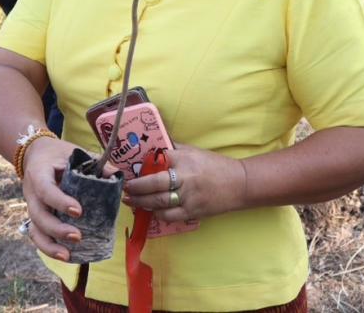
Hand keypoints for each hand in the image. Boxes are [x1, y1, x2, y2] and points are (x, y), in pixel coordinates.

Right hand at [19, 136, 83, 261]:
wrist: (36, 154)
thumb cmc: (59, 154)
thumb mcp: (75, 153)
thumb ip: (95, 163)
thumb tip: (117, 176)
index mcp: (39, 173)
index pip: (46, 189)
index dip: (60, 202)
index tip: (78, 211)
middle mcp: (31, 193)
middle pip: (38, 215)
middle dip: (57, 229)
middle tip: (78, 236)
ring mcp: (31, 206)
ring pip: (34, 230)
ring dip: (49, 245)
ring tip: (68, 256)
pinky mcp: (35, 217)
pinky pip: (37, 236)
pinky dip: (48, 248)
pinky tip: (65, 256)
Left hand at [123, 143, 247, 221]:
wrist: (239, 183)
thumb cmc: (215, 165)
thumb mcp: (195, 152)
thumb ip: (175, 151)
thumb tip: (154, 149)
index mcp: (184, 158)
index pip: (157, 160)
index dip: (140, 167)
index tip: (129, 170)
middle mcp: (184, 177)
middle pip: (152, 184)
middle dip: (135, 188)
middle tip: (125, 188)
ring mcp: (188, 196)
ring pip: (157, 202)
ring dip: (141, 202)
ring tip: (130, 201)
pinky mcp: (192, 211)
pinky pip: (168, 215)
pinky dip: (156, 213)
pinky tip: (150, 210)